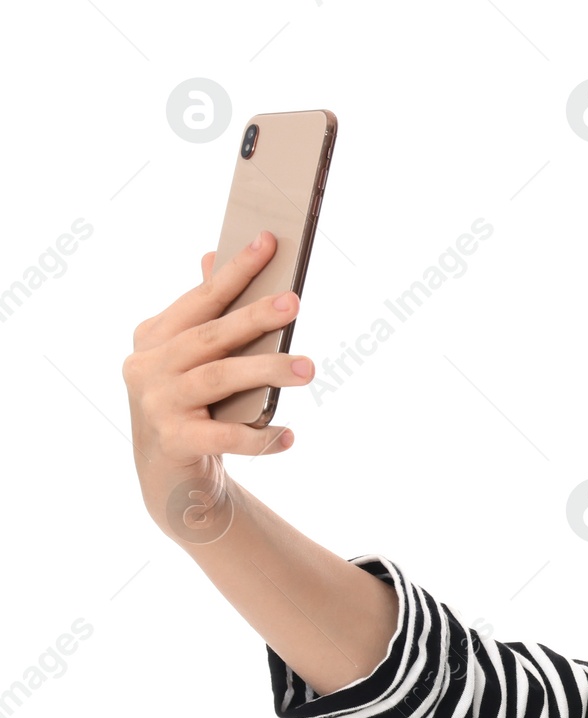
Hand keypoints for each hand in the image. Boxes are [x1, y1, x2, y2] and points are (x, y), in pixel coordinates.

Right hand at [122, 230, 314, 543]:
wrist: (169, 476)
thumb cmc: (192, 407)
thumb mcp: (194, 360)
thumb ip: (205, 316)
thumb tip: (211, 257)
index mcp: (154, 336)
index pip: (201, 298)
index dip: (235, 270)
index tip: (268, 241)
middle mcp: (148, 365)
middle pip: (211, 336)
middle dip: (255, 316)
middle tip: (296, 302)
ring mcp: (157, 404)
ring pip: (219, 378)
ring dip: (267, 371)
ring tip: (310, 368)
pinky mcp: (173, 441)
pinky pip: (223, 436)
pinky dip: (259, 437)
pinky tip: (289, 436)